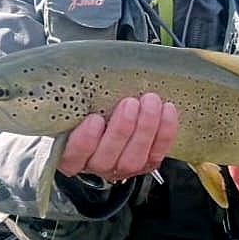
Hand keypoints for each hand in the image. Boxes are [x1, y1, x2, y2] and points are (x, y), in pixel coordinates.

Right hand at [57, 92, 178, 181]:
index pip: (72, 156)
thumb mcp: (79, 102)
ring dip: (145, 129)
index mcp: (71, 153)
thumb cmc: (90, 106)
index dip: (85, 141)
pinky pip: (155, 154)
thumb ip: (79, 97)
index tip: (95, 119)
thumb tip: (84, 72)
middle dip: (121, 129)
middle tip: (130, 103)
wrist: (116, 113)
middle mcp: (94, 164)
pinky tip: (167, 110)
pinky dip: (164, 133)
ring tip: (150, 102)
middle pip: (105, 158)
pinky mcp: (145, 164)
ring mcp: (120, 167)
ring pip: (132, 160)